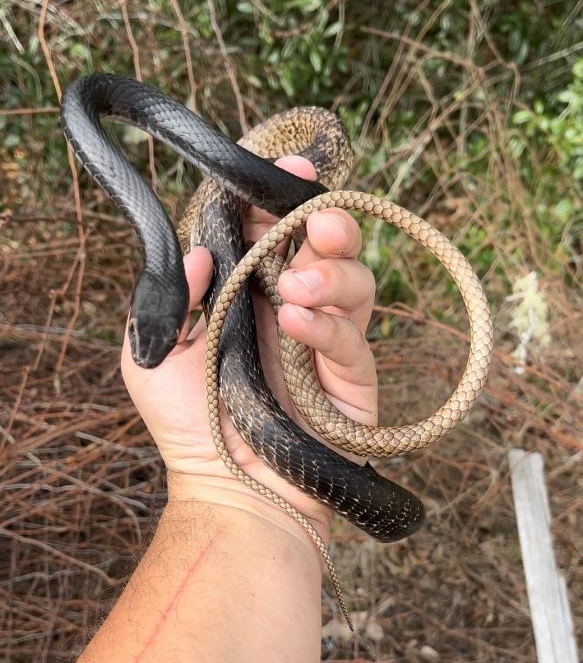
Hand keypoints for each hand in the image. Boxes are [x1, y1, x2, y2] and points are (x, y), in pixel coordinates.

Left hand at [121, 156, 377, 542]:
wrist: (231, 490)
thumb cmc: (191, 425)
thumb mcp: (152, 357)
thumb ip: (167, 299)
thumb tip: (199, 250)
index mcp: (247, 294)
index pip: (270, 232)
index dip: (278, 200)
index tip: (285, 172)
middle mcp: (291, 307)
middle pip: (325, 245)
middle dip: (325, 221)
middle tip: (315, 220)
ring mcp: (325, 338)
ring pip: (354, 280)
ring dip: (329, 272)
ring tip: (293, 289)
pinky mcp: (352, 374)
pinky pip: (353, 337)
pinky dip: (326, 324)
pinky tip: (296, 324)